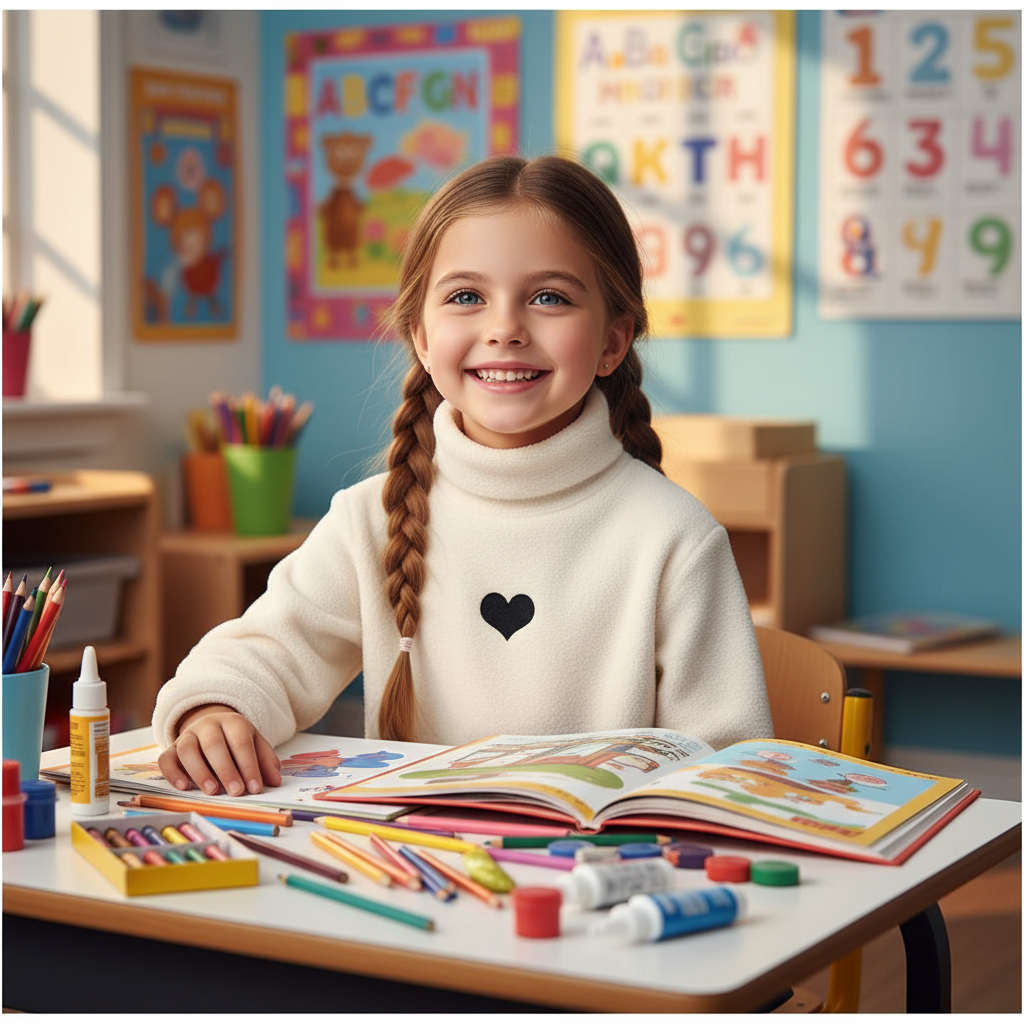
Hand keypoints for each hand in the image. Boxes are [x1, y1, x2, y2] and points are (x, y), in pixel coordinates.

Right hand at [157, 704, 281, 796]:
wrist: (212, 726)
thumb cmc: (237, 741)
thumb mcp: (255, 745)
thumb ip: (266, 761)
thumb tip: (275, 781)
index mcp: (233, 722)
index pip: (241, 742)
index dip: (249, 765)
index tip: (255, 787)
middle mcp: (207, 725)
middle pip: (214, 745)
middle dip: (226, 770)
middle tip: (236, 791)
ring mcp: (187, 736)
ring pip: (188, 750)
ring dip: (200, 772)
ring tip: (212, 791)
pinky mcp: (171, 749)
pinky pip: (166, 759)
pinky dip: (173, 773)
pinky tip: (183, 787)